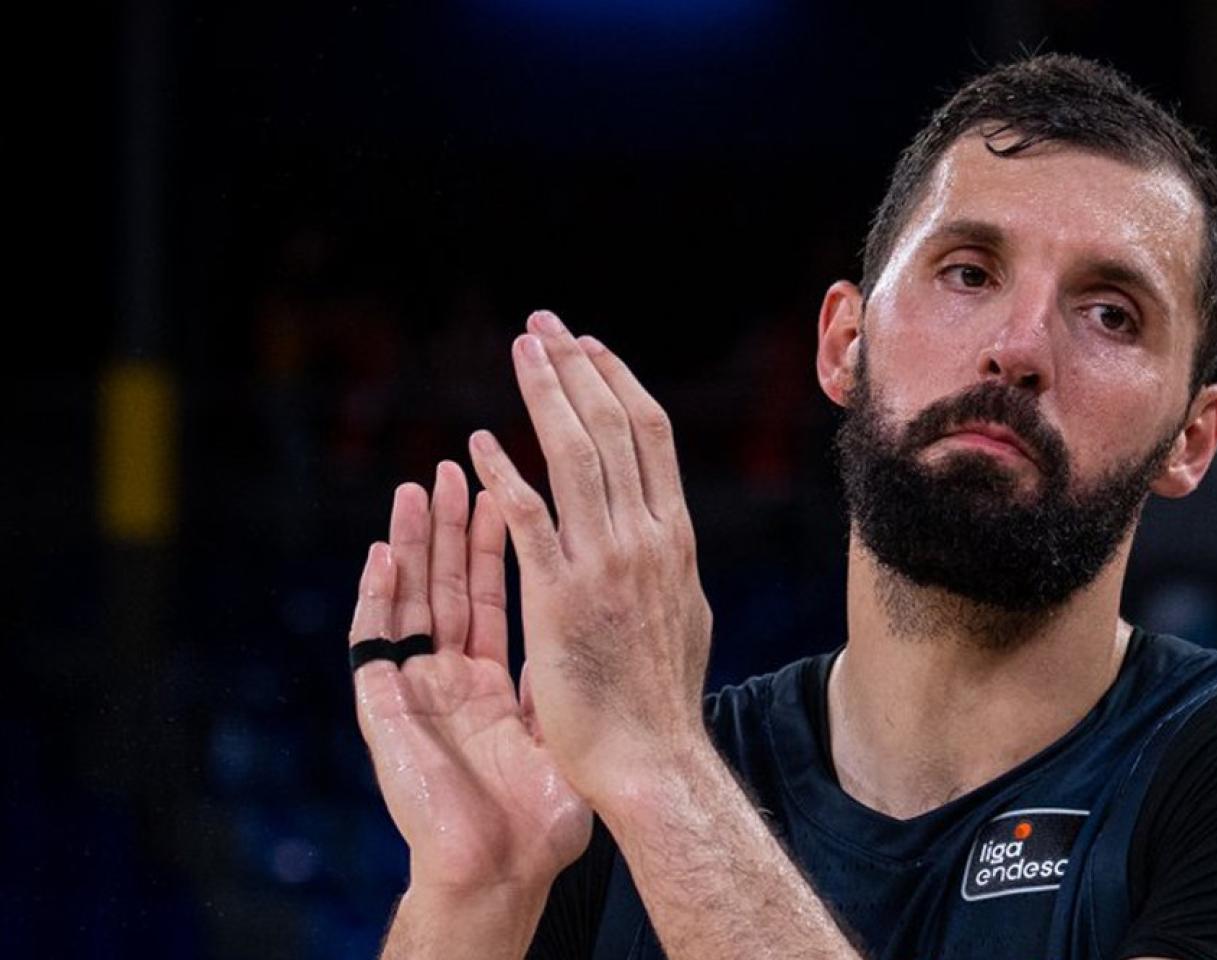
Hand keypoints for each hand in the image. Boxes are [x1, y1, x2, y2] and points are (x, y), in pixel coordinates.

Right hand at [348, 463, 591, 894]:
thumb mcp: (561, 736)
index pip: (492, 593)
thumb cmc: (540, 820)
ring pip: (408, 601)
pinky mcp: (384, 710)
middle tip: (458, 464)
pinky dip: (377, 596)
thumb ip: (568, 685)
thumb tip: (613, 640)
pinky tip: (383, 552)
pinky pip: (374, 644)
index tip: (505, 485)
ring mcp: (415, 692)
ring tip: (418, 485)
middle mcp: (449, 679)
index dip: (495, 542)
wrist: (500, 872)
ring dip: (413, 543)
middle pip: (446, 584)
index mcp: (490, 682)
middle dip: (451, 523)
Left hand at [466, 311, 712, 805]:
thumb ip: (667, 563)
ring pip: (575, 456)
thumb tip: (663, 530)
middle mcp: (646, 538)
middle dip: (577, 367)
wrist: (655, 757)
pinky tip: (476, 447)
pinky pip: (530, 520)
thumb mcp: (685, 611)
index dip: (616, 382)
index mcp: (674, 536)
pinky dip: (503, 476)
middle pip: (613, 428)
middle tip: (544, 325)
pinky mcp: (562, 598)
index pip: (649, 435)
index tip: (589, 346)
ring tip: (520, 351)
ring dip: (545, 395)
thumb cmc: (664, 697)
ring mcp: (606, 564)